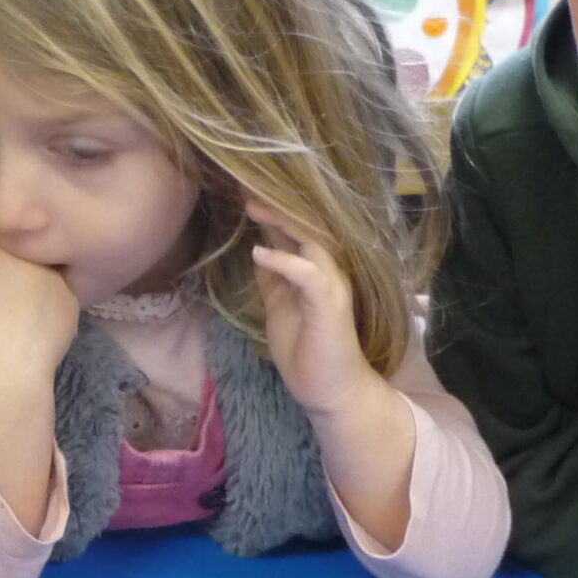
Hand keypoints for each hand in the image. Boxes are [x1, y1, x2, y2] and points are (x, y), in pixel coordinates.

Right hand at [0, 216, 78, 386]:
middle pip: (9, 243)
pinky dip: (50, 295)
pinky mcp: (69, 301)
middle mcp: (23, 257)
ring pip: (39, 263)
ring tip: (22, 273)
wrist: (9, 367)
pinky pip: (60, 291)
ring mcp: (51, 277)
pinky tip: (43, 304)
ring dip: (30, 266)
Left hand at [251, 207, 386, 421]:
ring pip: (312, 241)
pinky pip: (309, 274)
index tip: (245, 190)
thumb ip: (274, 280)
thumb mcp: (282, 308)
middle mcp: (329, 271)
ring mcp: (332, 285)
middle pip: (306, 226)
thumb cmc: (309, 353)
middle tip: (246, 185)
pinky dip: (284, 261)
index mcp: (316, 270)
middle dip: (277, 205)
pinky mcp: (330, 304)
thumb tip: (259, 252)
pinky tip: (258, 253)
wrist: (332, 392)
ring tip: (252, 207)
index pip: (295, 231)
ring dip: (281, 223)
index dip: (272, 210)